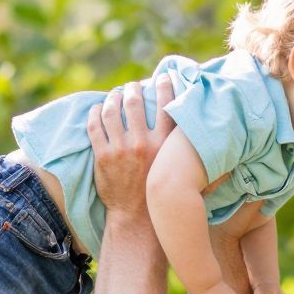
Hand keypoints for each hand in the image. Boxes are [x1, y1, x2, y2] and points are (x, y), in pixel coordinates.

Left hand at [88, 76, 174, 215]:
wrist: (136, 217)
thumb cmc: (158, 191)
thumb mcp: (177, 168)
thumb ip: (184, 148)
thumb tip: (199, 130)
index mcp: (164, 145)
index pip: (166, 105)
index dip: (164, 85)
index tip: (163, 76)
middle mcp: (143, 143)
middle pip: (134, 102)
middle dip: (132, 88)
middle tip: (132, 86)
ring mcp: (121, 149)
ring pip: (112, 111)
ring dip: (112, 98)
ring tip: (114, 95)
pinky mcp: (103, 157)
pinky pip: (94, 126)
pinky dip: (94, 113)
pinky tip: (96, 109)